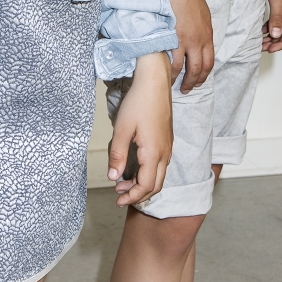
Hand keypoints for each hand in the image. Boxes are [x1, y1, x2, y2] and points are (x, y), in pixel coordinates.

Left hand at [108, 52, 172, 206]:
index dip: (132, 196)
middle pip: (155, 185)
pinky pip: (160, 165)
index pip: (146, 186)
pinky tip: (135, 168)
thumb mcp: (122, 129)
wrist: (154, 81)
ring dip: (142, 184)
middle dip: (137, 194)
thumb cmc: (138, 102)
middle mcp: (165, 153)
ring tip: (122, 183)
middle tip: (118, 195)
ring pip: (158, 175)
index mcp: (154, 152)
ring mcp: (168, 146)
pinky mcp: (166, 139)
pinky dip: (148, 173)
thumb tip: (113, 177)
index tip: (118, 200)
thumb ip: (118, 155)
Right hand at [170, 0, 213, 92]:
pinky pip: (173, 60)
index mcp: (207, 34)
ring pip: (186, 68)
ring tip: (173, 85)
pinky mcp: (174, 36)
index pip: (209, 61)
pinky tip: (164, 73)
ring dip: (181, 79)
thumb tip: (197, 37)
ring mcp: (187, 39)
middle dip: (194, 82)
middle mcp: (200, 40)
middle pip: (200, 68)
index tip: (197, 81)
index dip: (203, 74)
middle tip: (187, 90)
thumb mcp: (201, 13)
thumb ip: (200, 28)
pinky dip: (169, 70)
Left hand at [262, 0, 281, 51]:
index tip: (270, 48)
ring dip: (271, 34)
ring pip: (279, 25)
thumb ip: (276, 17)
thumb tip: (275, 35)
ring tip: (259, 40)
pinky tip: (260, 28)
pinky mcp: (276, 0)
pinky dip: (268, 25)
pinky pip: (274, 18)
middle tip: (262, 46)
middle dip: (275, 41)